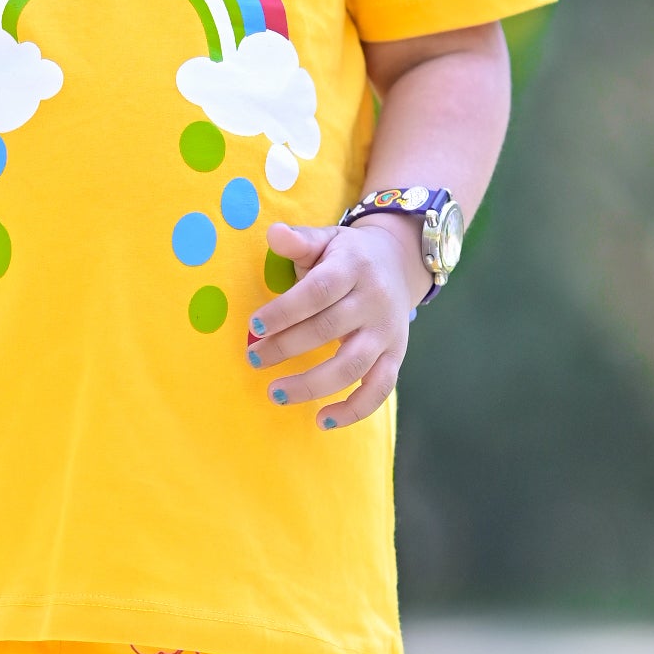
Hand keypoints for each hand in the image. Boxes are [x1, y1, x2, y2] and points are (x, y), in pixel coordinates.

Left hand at [246, 215, 427, 429]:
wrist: (400, 262)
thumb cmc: (347, 255)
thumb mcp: (326, 239)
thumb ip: (299, 240)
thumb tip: (273, 233)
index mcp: (353, 267)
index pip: (319, 291)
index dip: (286, 310)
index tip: (254, 325)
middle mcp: (374, 301)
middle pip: (329, 329)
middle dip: (287, 347)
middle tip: (253, 357)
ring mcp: (387, 332)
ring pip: (353, 365)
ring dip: (313, 384)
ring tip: (276, 394)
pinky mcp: (396, 356)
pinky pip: (379, 389)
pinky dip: (354, 410)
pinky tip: (321, 420)